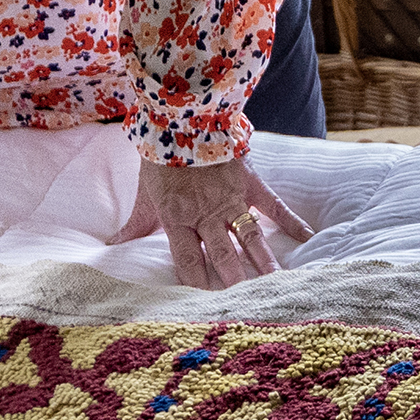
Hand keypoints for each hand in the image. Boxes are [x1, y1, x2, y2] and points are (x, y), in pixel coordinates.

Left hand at [113, 151, 305, 287]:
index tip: (205, 301)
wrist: (181, 117)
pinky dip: (291, 220)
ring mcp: (231, 198)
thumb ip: (134, 224)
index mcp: (177, 217)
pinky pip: (273, 205)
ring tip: (276, 282)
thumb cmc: (159, 158)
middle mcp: (205, 213)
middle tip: (245, 300)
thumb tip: (113, 245)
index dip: (195, 280)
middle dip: (233, 279)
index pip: (187, 258)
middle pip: (221, 253)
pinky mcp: (249, 182)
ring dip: (263, 260)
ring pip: (248, 236)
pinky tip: (307, 238)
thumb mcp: (144, 192)